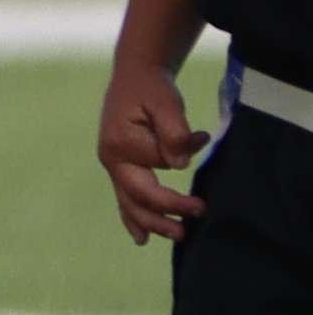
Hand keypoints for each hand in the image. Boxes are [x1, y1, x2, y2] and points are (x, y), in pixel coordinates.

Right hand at [110, 37, 206, 247]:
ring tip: (179, 236)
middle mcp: (111, 158)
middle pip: (139, 195)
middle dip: (168, 210)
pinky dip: (133, 218)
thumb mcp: (165, 102)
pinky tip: (142, 238)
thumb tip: (181, 165)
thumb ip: (174, 132)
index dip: (186, 152)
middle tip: (198, 214)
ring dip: (153, 222)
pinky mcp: (119, 167)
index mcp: (121, 143)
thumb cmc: (151, 88)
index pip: (160, 163)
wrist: (133, 77)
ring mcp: (113, 165)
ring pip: (130, 203)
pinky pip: (124, 198)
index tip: (203, 136)